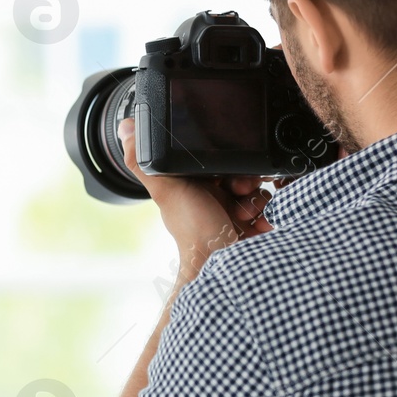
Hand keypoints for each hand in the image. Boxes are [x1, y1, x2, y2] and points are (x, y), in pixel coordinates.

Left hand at [118, 118, 274, 280]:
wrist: (225, 268)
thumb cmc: (193, 231)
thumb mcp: (166, 190)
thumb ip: (145, 162)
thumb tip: (124, 128)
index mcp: (193, 186)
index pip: (215, 161)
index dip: (222, 160)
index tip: (224, 169)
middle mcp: (214, 197)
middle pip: (241, 172)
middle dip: (245, 179)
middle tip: (239, 190)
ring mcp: (235, 212)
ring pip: (258, 189)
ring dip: (255, 199)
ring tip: (245, 214)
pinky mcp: (255, 225)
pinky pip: (271, 208)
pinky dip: (267, 214)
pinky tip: (258, 224)